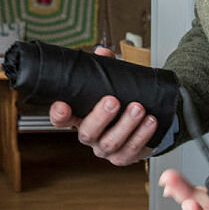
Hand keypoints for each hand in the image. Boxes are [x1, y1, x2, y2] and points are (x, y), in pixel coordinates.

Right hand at [47, 48, 157, 165]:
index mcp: (80, 117)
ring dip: (126, 125)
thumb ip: (106, 68)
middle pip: (87, 133)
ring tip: (138, 108)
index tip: (62, 105)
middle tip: (113, 101)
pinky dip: (142, 135)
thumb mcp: (112, 84)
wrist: (143, 122)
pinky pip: (131, 150)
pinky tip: (150, 121)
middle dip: (101, 117)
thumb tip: (103, 52)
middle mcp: (90, 136)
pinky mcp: (124, 157)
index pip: (61, 119)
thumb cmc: (121, 101)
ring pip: (111, 143)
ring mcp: (106, 149)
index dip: (59, 115)